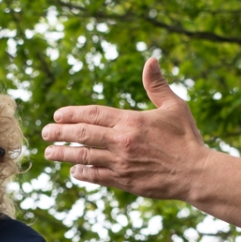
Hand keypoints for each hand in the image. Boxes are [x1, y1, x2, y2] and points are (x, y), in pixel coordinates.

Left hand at [42, 57, 213, 199]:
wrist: (196, 173)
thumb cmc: (187, 138)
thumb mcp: (175, 106)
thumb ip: (157, 85)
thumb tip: (151, 60)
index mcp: (131, 120)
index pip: (93, 114)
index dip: (72, 114)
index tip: (58, 115)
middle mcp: (122, 141)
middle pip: (82, 134)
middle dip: (59, 133)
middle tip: (44, 133)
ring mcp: (121, 163)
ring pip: (84, 157)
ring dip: (63, 154)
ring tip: (48, 153)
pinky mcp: (124, 181)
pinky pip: (97, 176)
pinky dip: (83, 173)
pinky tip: (74, 171)